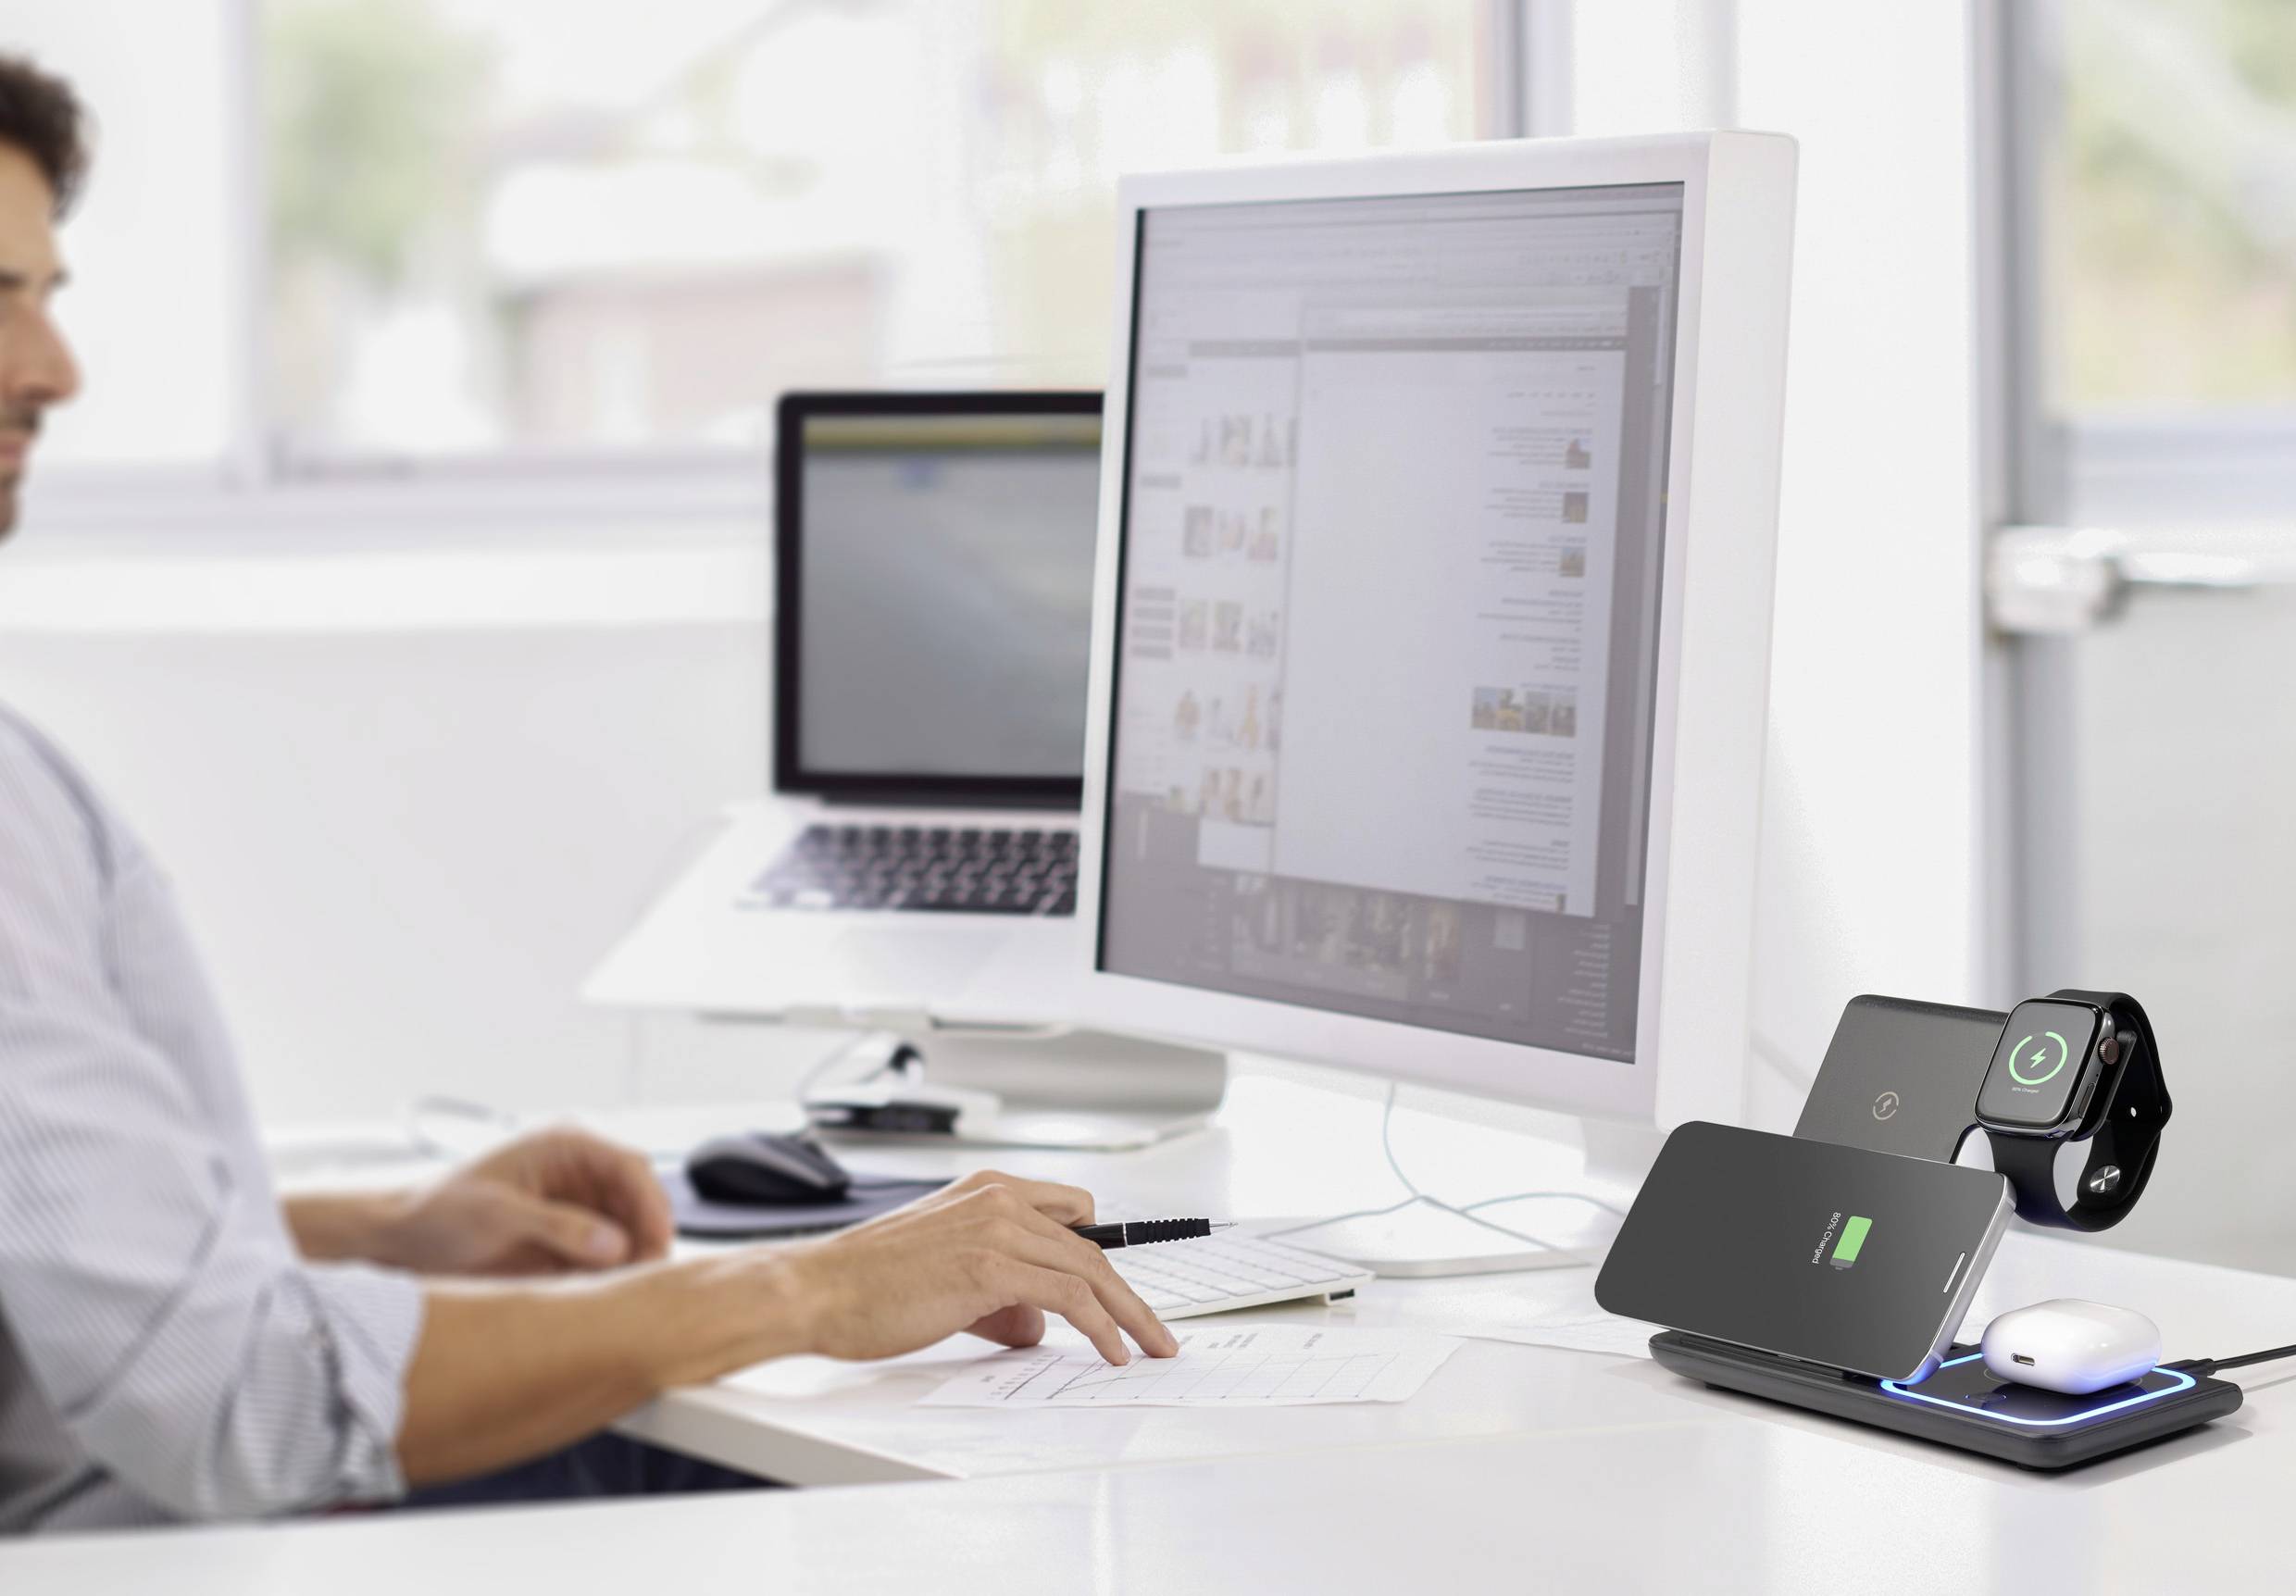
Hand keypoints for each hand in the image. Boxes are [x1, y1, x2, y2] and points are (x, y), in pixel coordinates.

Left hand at [379, 1127, 675, 1276]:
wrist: (401, 1241)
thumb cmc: (438, 1211)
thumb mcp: (498, 1215)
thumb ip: (559, 1226)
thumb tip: (615, 1244)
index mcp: (564, 1146)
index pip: (628, 1167)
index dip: (651, 1203)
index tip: (658, 1239)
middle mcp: (577, 1173)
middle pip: (637, 1200)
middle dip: (647, 1235)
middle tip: (648, 1274)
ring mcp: (574, 1207)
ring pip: (628, 1230)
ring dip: (634, 1258)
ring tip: (628, 1289)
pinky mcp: (567, 1240)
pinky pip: (606, 1256)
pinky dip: (613, 1275)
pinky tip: (608, 1293)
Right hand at [780, 1170, 1179, 1365]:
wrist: (818, 1290)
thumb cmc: (867, 1285)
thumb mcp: (946, 1278)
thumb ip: (998, 1297)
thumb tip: (1035, 1327)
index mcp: (986, 1188)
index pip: (1072, 1214)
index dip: (1103, 1257)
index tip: (1127, 1293)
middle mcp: (998, 1197)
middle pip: (1091, 1244)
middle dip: (1129, 1294)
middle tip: (1156, 1331)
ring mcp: (997, 1227)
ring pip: (1090, 1268)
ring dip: (1128, 1314)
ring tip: (1149, 1347)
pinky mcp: (992, 1265)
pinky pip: (1070, 1295)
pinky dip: (1101, 1325)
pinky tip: (1113, 1350)